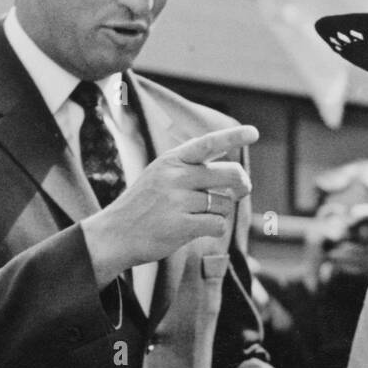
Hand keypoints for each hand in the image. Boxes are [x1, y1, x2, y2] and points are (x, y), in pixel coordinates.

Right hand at [81, 124, 258, 286]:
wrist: (114, 235)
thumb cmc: (143, 207)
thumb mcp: (159, 176)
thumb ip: (190, 171)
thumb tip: (234, 178)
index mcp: (171, 161)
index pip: (207, 143)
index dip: (233, 137)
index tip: (253, 132)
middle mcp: (175, 176)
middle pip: (229, 174)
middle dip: (242, 183)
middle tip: (243, 190)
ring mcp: (178, 201)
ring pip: (224, 203)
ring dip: (220, 212)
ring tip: (198, 216)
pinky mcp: (181, 225)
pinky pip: (217, 224)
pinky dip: (214, 228)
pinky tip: (198, 229)